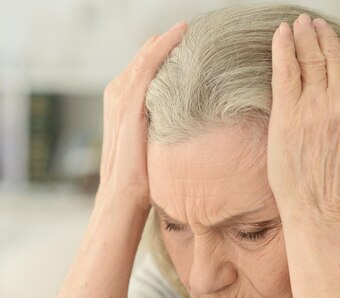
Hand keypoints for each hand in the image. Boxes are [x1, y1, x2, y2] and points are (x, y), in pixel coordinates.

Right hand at [96, 21, 186, 207]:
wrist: (123, 197)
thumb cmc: (139, 182)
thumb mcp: (152, 149)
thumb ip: (161, 132)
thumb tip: (186, 131)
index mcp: (122, 105)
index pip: (143, 71)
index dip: (164, 57)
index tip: (187, 46)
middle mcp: (117, 95)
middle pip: (144, 59)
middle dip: (165, 44)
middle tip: (190, 30)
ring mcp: (120, 97)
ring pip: (146, 57)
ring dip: (166, 40)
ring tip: (187, 27)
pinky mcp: (129, 103)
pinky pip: (147, 66)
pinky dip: (163, 47)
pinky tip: (179, 35)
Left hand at [267, 13, 339, 227]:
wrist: (324, 212)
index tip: (337, 43)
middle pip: (333, 56)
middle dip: (322, 36)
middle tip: (312, 24)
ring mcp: (316, 106)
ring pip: (311, 59)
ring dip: (304, 37)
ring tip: (299, 25)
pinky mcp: (289, 115)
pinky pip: (286, 70)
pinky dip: (283, 48)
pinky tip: (281, 33)